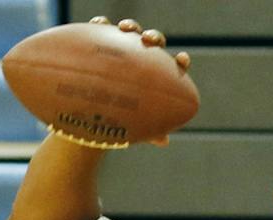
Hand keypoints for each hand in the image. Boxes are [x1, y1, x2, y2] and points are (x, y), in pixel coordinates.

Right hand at [88, 16, 191, 146]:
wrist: (90, 115)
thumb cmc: (118, 123)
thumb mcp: (134, 129)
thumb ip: (151, 132)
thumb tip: (164, 141)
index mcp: (155, 76)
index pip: (172, 66)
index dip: (180, 62)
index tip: (182, 61)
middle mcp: (141, 58)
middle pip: (153, 42)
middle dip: (154, 38)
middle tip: (149, 41)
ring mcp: (122, 49)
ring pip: (131, 32)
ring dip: (132, 26)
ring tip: (126, 29)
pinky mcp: (101, 43)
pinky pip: (102, 30)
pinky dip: (102, 24)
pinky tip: (99, 25)